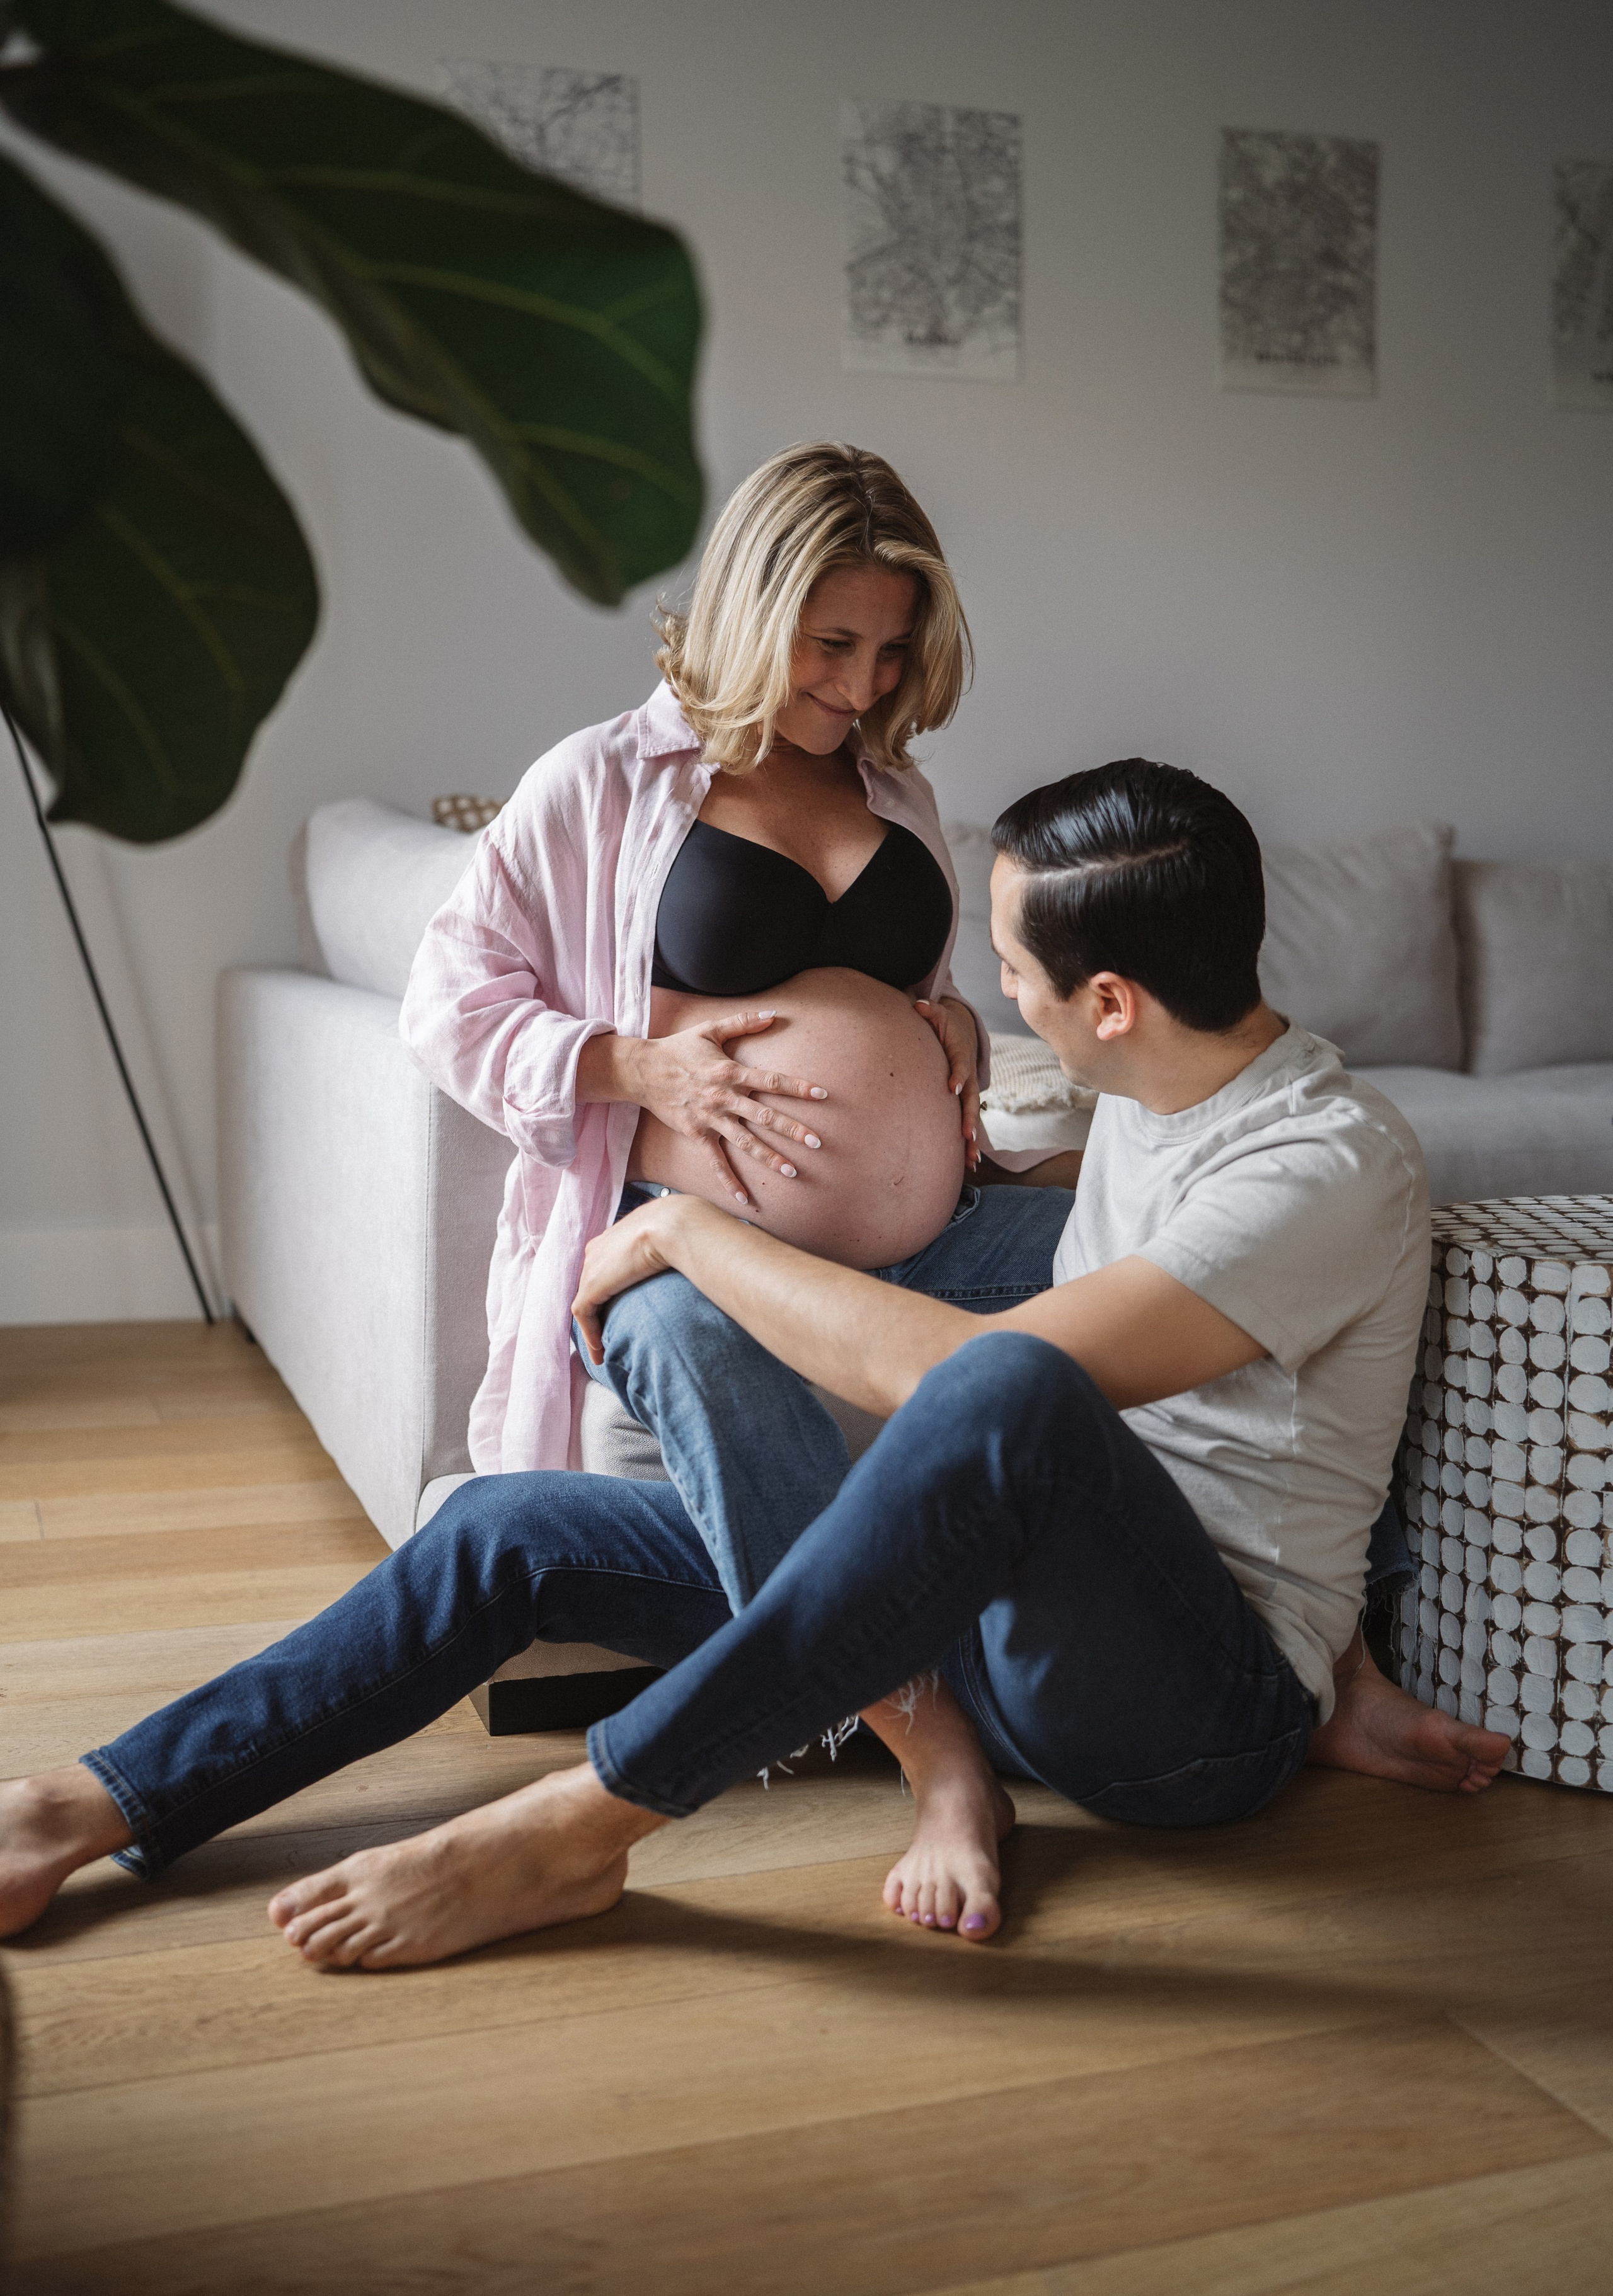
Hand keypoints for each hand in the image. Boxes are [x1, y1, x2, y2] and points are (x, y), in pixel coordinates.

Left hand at [572, 1194, 698, 1362]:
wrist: (674, 1225)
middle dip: (597, 1311)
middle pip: (591, 1285)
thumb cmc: (683, 1229)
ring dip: (592, 1328)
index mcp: (616, 1236)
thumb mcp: (672, 1238)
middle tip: (607, 1334)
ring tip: (603, 1352)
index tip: (619, 1310)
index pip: (605, 1266)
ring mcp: (592, 1267)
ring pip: (586, 1302)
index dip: (610, 1290)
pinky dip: (590, 1335)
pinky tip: (601, 1353)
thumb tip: (690, 1261)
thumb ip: (669, 1250)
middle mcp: (598, 1250)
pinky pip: (584, 1315)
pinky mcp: (591, 1285)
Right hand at [595, 1011, 828, 1206]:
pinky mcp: (696, 1134)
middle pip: (764, 1116)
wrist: (642, 1071)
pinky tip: (746, 1199)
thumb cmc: (679, 1047)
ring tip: (793, 1172)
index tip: (822, 1094)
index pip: (771, 1080)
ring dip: (769, 1157)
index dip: (797, 1087)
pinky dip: (728, 1181)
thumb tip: (773, 1013)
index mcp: (730, 1071)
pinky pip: (714, 1162)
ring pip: (745, 1142)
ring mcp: (710, 1119)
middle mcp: (723, 1097)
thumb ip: (742, 1022)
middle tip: (817, 1142)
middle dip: (792, 1129)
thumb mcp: (710, 1029)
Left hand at [914, 996, 981, 1172]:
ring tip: (971, 1160)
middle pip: (970, 1099)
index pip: (960, 1066)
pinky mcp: (965, 1103)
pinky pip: (968, 1123)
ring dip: (972, 1139)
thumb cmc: (946, 1026)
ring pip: (972, 1117)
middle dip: (969, 1118)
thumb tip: (919, 1005)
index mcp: (961, 1056)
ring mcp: (968, 1092)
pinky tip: (969, 1164)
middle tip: (967, 1135)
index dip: (957, 1075)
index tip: (951, 1087)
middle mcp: (967, 1077)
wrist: (964, 1033)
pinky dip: (970, 1143)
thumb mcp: (939, 1014)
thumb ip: (930, 1011)